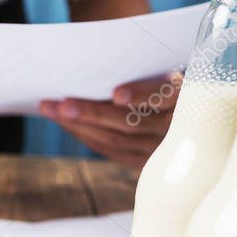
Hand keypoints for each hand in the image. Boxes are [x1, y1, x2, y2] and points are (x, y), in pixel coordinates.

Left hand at [40, 73, 181, 168]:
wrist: (184, 115)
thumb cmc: (166, 84)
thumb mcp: (165, 74)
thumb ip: (144, 75)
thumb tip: (98, 73)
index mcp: (185, 98)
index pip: (163, 96)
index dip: (140, 95)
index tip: (116, 94)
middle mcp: (174, 128)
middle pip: (129, 122)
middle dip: (91, 112)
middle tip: (60, 104)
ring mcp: (158, 150)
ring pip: (114, 139)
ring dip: (79, 125)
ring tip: (51, 110)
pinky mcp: (143, 162)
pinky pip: (110, 151)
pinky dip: (86, 136)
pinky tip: (66, 124)